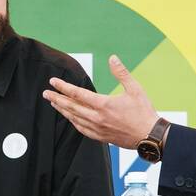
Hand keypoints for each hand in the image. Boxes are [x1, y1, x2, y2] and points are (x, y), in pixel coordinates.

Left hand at [43, 55, 158, 148]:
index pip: (77, 94)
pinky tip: (69, 118)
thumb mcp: (134, 89)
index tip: (53, 81)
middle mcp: (97, 118)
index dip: (63, 87)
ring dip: (62, 110)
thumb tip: (112, 58)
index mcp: (103, 104)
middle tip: (45, 93)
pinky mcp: (101, 137)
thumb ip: (121, 73)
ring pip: (74, 118)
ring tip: (53, 103)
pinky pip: (81, 129)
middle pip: (71, 107)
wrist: (150, 136)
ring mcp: (98, 129)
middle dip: (56, 99)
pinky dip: (73, 122)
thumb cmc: (143, 112)